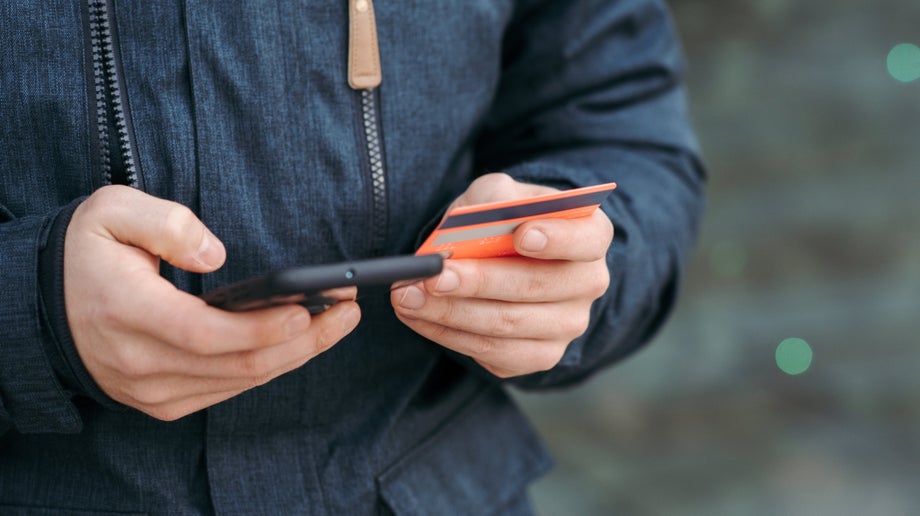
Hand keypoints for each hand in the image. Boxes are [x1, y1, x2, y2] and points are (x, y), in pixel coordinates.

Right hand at [64, 186, 359, 419]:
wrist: (45, 307)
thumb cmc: (85, 254)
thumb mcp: (110, 212)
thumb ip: (163, 222)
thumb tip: (214, 254)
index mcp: (126, 311)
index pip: (205, 334)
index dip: (262, 328)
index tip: (310, 308)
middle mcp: (140, 362)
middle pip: (238, 365)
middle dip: (303, 339)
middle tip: (348, 310)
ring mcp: (152, 390)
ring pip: (240, 383)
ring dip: (297, 355)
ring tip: (338, 321)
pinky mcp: (164, 402)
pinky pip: (228, 390)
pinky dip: (270, 367)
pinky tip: (301, 342)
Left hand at [391, 173, 612, 377]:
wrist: (503, 259)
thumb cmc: (502, 220)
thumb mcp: (496, 195)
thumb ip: (488, 199)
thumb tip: (468, 224)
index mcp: (591, 235)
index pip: (587, 239)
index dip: (558, 238)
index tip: (522, 235)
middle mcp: (589, 283)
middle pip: (537, 286)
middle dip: (479, 281)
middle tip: (433, 275)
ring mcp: (567, 325)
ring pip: (507, 325)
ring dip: (451, 312)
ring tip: (408, 295)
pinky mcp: (539, 355)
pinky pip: (492, 353)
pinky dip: (448, 335)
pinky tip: (419, 317)